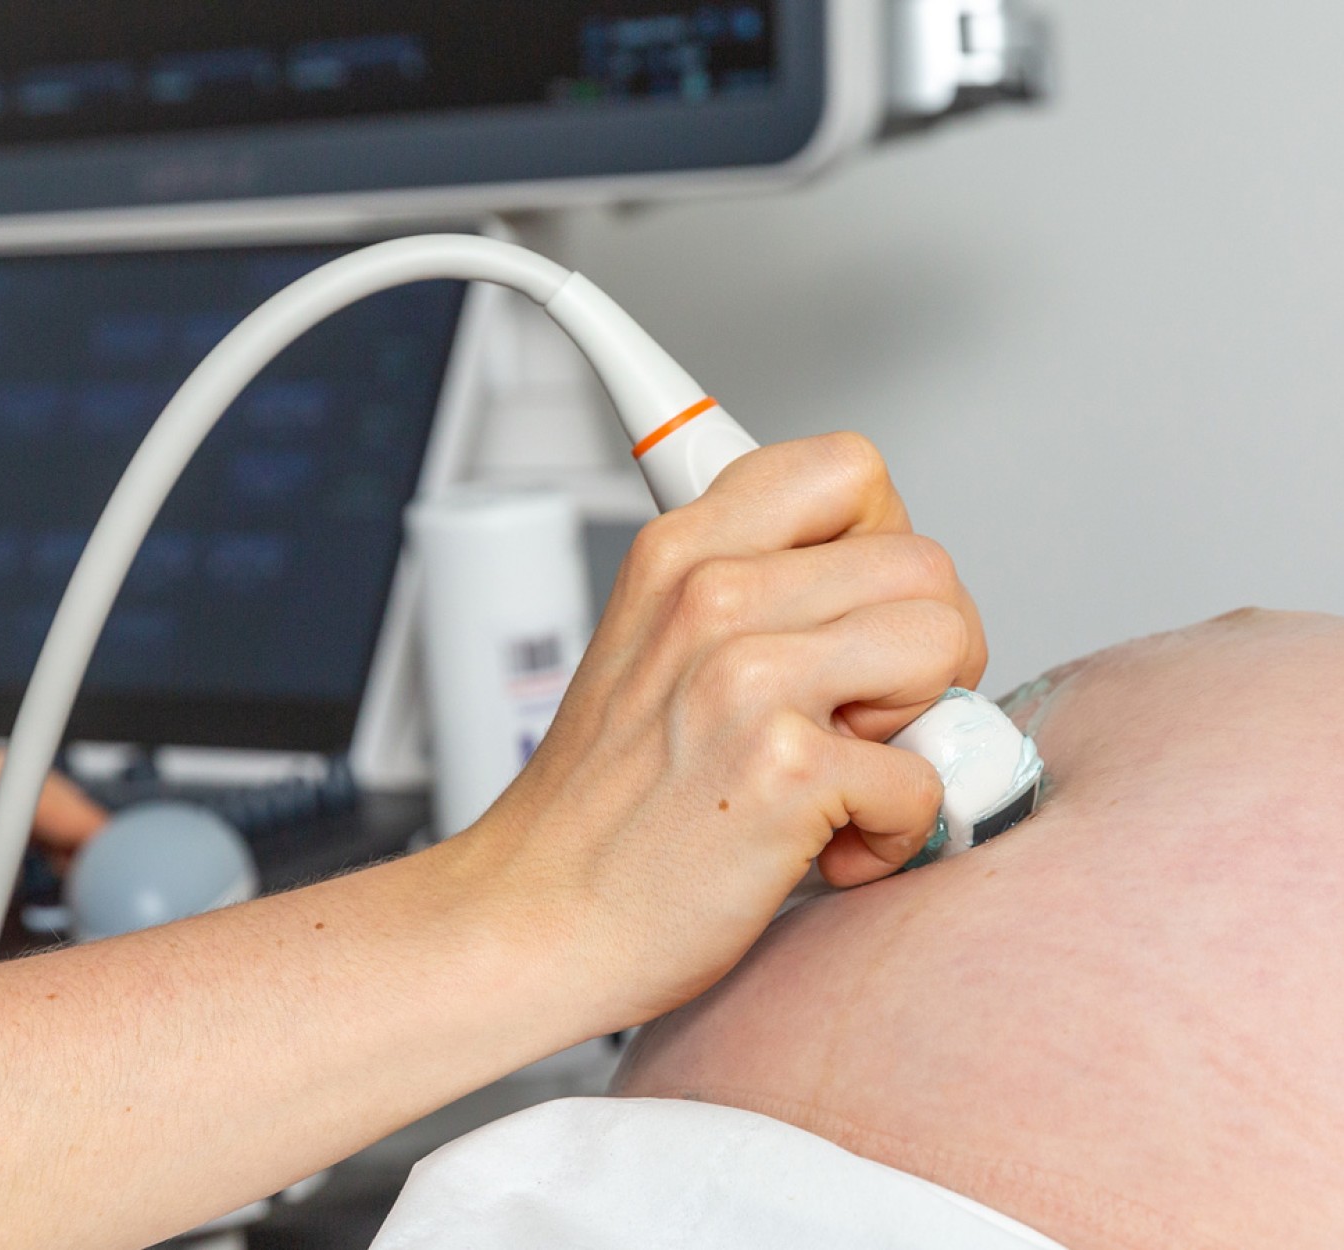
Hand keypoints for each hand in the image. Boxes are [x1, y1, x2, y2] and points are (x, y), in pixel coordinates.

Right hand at [460, 432, 986, 1029]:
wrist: (536, 918)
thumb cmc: (602, 806)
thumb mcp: (647, 643)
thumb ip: (752, 589)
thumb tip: (879, 586)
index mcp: (681, 552)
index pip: (849, 470)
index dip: (886, 543)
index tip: (860, 616)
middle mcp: (711, 597)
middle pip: (923, 562)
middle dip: (924, 651)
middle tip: (861, 718)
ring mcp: (745, 678)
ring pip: (945, 645)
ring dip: (920, 729)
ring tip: (844, 772)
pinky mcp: (783, 771)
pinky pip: (928, 776)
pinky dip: (899, 832)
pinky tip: (830, 847)